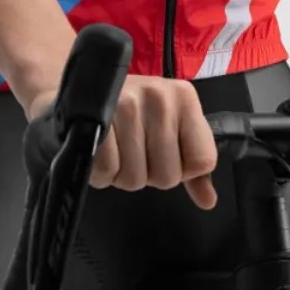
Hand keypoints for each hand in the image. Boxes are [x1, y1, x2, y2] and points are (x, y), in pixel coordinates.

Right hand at [28, 74, 219, 209]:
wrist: (81, 88)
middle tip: (134, 150)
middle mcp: (159, 97)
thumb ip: (191, 163)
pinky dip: (101, 174)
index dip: (182, 169)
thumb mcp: (169, 126)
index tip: (165, 154)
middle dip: (148, 173)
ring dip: (122, 174)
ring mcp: (127, 106)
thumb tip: (208, 201)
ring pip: (136, 179)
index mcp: (184, 97)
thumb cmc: (131, 112)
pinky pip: (108, 173)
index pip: (202, 160)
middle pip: (167, 176)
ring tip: (116, 148)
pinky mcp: (96, 120)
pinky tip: (100, 153)